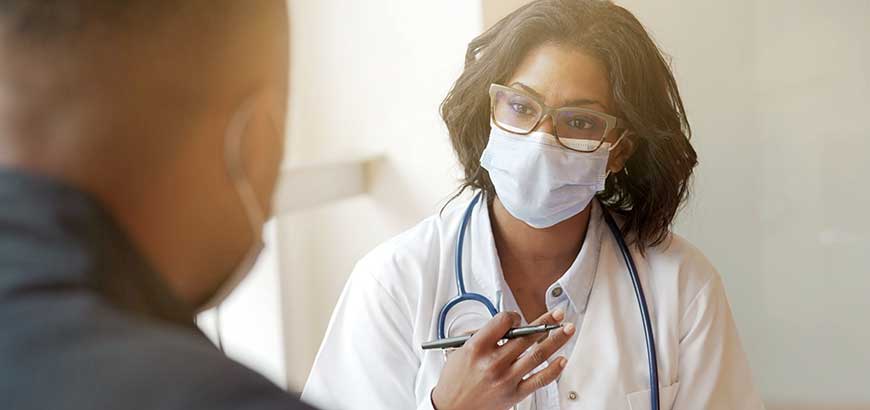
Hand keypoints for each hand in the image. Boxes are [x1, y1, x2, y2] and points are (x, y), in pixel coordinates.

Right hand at [431, 309, 575, 409]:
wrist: (452, 408)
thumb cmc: (454, 381)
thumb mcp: (458, 351)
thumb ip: (480, 336)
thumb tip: (503, 326)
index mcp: (477, 348)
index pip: (503, 322)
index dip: (514, 316)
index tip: (517, 317)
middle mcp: (493, 362)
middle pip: (526, 336)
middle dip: (546, 322)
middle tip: (558, 314)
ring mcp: (506, 379)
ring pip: (538, 355)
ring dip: (556, 340)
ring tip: (567, 330)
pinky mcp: (514, 394)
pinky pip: (539, 380)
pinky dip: (554, 369)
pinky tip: (562, 359)